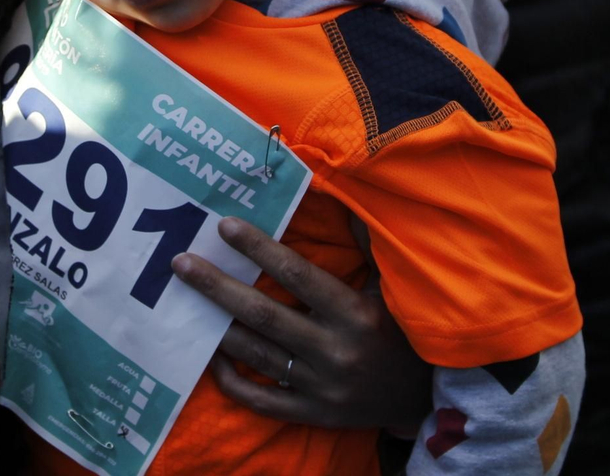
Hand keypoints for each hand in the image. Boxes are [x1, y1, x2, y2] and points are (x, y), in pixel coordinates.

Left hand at [171, 216, 429, 432]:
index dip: (258, 248)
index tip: (224, 225)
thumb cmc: (407, 329)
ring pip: (256, 354)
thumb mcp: (395, 286)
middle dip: (217, 286)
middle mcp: (335, 352)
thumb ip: (369, 243)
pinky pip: (262, 400)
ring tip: (183, 301)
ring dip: (217, 326)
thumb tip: (343, 195)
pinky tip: (211, 355)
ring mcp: (320, 387)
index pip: (297, 275)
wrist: (428, 397)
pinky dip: (232, 380)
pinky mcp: (312, 414)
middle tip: (180, 263)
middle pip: (263, 315)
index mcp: (355, 314)